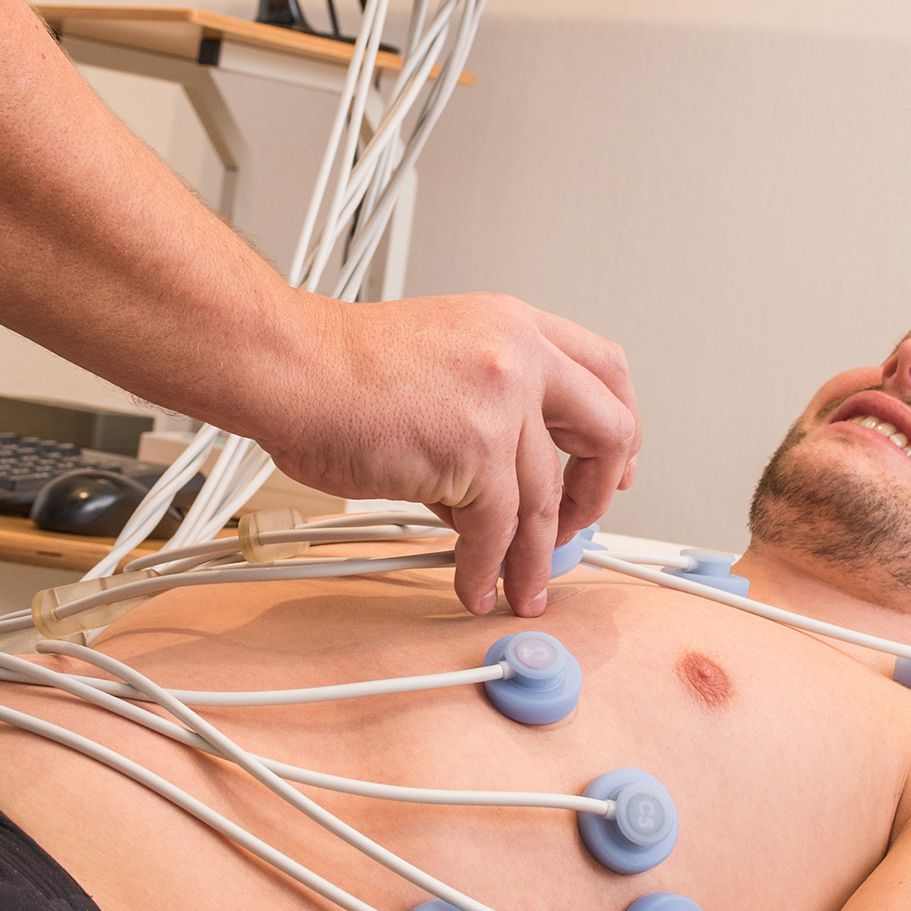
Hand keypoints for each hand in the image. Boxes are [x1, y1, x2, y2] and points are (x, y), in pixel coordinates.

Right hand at [258, 294, 639, 618]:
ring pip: (547, 499)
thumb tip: (505, 485)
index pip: (605, 371)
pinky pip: (497, 530)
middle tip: (579, 528)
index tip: (613, 463)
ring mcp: (503, 401)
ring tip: (521, 586)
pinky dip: (486, 568)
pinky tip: (474, 583)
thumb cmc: (338, 367)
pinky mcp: (476, 451)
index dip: (620, 426)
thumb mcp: (441, 353)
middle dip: (599, 492)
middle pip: (608, 429)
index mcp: (513, 325)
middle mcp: (519, 355)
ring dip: (533, 557)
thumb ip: (488, 402)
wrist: (291, 368)